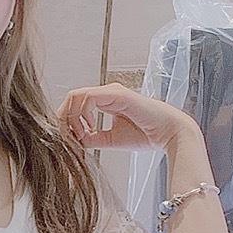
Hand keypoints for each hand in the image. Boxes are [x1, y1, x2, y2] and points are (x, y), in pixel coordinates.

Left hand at [58, 84, 198, 155]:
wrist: (169, 134)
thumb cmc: (145, 135)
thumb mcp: (110, 139)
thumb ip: (92, 138)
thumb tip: (74, 141)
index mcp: (105, 101)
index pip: (75, 104)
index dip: (66, 121)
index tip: (71, 140)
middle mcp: (106, 93)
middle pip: (71, 98)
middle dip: (63, 119)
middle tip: (68, 138)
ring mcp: (110, 91)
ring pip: (75, 96)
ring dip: (71, 118)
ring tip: (81, 135)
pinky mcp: (116, 94)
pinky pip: (87, 98)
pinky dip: (82, 114)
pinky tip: (91, 128)